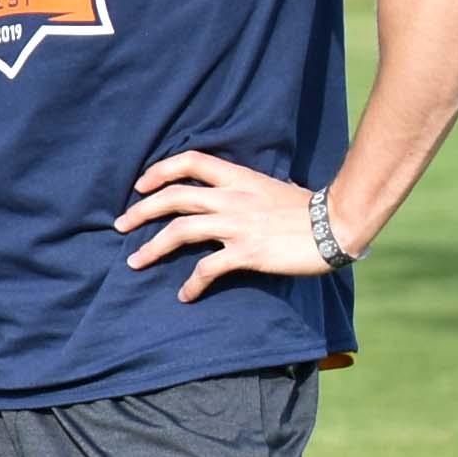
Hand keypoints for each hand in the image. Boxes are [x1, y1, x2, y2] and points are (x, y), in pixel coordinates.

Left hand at [118, 151, 329, 300]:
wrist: (338, 225)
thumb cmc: (311, 209)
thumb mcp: (277, 187)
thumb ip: (256, 189)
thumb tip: (254, 190)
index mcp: (239, 178)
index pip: (191, 161)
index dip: (160, 170)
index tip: (140, 185)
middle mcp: (232, 198)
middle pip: (173, 196)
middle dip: (140, 211)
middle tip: (120, 226)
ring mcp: (237, 225)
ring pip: (179, 230)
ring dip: (151, 247)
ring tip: (134, 261)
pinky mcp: (246, 252)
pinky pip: (207, 268)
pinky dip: (191, 284)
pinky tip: (185, 295)